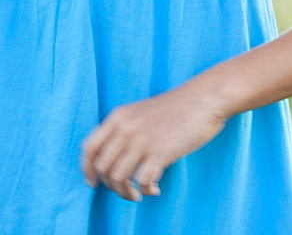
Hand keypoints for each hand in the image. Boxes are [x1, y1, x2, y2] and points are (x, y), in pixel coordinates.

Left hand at [80, 85, 226, 201]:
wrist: (204, 98)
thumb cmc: (176, 108)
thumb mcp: (142, 112)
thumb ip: (126, 129)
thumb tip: (115, 159)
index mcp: (119, 116)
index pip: (89, 147)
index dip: (87, 169)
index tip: (93, 183)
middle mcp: (126, 128)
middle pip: (102, 168)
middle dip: (111, 185)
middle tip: (126, 189)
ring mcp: (142, 140)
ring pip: (118, 178)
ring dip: (127, 192)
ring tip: (138, 193)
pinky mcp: (159, 152)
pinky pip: (142, 182)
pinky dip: (146, 190)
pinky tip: (155, 188)